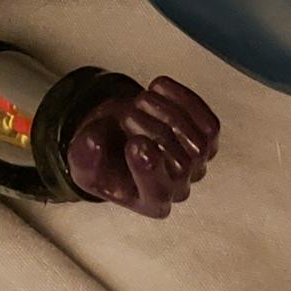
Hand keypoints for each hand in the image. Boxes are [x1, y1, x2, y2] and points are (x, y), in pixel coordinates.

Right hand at [65, 76, 220, 218]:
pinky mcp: (208, 143)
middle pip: (178, 162)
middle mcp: (178, 189)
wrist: (121, 140)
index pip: (157, 192)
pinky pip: (207, 123)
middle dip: (149, 129)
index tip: (136, 144)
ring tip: (140, 99)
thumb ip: (83, 156)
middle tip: (124, 113)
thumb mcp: (81, 162)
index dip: (149, 169)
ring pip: (197, 140)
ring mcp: (198, 167)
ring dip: (167, 111)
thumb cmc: (104, 157)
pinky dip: (185, 99)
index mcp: (148, 202)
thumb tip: (93, 142)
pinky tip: (160, 87)